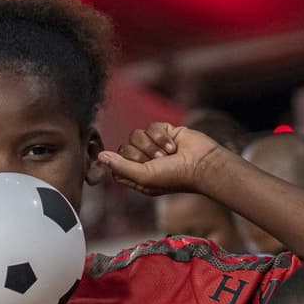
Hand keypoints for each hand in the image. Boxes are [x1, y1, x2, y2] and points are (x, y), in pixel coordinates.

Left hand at [97, 122, 222, 195]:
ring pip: (136, 135)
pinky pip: (151, 127)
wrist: (203, 163)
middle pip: (124, 148)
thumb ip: (121, 167)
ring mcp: (153, 146)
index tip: (133, 165)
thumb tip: (100, 156)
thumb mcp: (144, 177)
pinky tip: (174, 146)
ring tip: (168, 155)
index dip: (119, 163)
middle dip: (141, 155)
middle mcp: (143, 161)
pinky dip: (162, 136)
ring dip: (153, 146)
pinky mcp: (163, 132)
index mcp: (137, 177)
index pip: (115, 165)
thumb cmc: (176, 177)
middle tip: (157, 162)